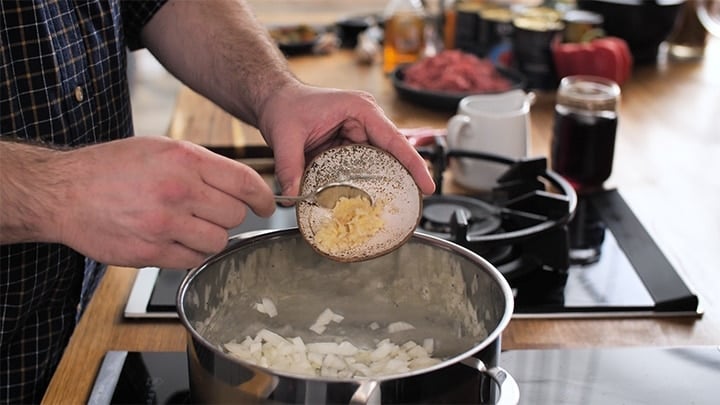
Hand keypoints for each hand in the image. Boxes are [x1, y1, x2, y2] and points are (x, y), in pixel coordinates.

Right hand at [53, 136, 274, 268]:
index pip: (246, 183)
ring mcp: (164, 224)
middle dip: (229, 215)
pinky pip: (193, 260)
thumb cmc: (111, 167)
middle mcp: (179, 191)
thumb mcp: (160, 149)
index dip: (263, 198)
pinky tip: (175, 240)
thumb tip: (240, 185)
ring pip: (218, 241)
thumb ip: (202, 165)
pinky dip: (191, 254)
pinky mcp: (150, 252)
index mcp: (185, 160)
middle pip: (235, 214)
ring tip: (189, 226)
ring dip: (211, 237)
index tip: (266, 205)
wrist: (63, 191)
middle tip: (211, 212)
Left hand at [256, 83, 435, 196]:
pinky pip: (362, 167)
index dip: (413, 164)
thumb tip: (293, 196)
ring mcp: (358, 134)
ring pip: (378, 163)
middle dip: (402, 178)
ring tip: (392, 207)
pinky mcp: (349, 146)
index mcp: (360, 109)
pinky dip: (363, 183)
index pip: (394, 139)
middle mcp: (365, 120)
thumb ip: (289, 167)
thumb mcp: (285, 136)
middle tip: (411, 204)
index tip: (427, 185)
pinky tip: (366, 200)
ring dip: (381, 183)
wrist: (275, 100)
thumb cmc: (286, 106)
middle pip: (392, 154)